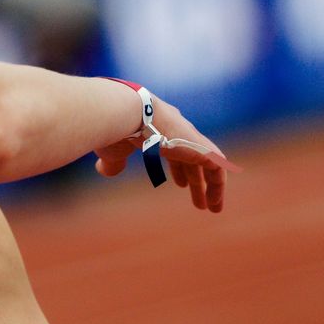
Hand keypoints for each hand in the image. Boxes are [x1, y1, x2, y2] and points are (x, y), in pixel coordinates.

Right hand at [94, 91, 233, 212]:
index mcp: (161, 129)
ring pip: (207, 165)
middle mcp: (179, 130)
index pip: (176, 150)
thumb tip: (106, 170)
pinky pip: (217, 168)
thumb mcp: (115, 150)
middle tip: (199, 203)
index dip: (179, 168)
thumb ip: (114, 161)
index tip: (181, 185)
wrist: (128, 114)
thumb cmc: (117, 130)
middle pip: (192, 159)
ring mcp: (191, 138)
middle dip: (195, 181)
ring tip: (210, 209)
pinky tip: (215, 202)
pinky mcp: (201, 147)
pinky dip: (218, 185)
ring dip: (210, 187)